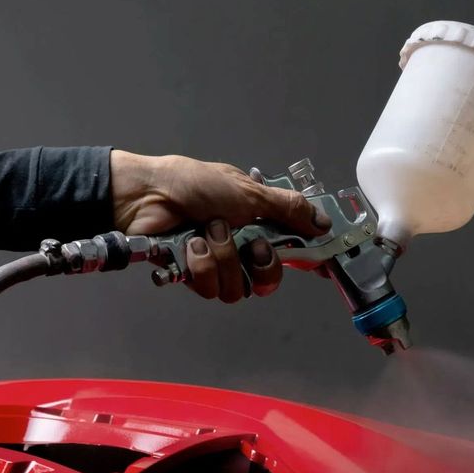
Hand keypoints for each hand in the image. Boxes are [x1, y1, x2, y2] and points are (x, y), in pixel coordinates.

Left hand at [110, 150, 331, 301]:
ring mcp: (216, 263)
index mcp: (258, 224)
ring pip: (237, 287)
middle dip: (260, 264)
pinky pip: (210, 287)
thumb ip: (289, 209)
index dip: (305, 261)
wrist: (149, 195)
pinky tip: (190, 245)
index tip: (320, 267)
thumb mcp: (251, 192)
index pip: (290, 249)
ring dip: (223, 257)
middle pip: (268, 281)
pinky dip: (201, 263)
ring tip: (206, 233)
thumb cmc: (197, 185)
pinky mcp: (192, 276)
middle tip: (250, 244)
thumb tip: (324, 222)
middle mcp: (240, 247)